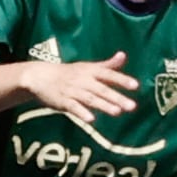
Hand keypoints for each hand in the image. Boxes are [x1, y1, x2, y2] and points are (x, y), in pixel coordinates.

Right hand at [24, 52, 138, 117]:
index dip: (122, 80)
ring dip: (104, 105)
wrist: (41, 76)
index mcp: (91, 71)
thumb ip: (107, 65)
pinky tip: (91, 120)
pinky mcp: (62, 102)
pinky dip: (81, 113)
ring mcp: (72, 91)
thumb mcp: (87, 66)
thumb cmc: (68, 73)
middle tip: (132, 106)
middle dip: (117, 97)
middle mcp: (83, 80)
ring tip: (117, 112)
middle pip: (102, 89)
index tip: (135, 86)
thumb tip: (123, 56)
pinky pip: (73, 107)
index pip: (109, 75)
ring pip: (90, 99)